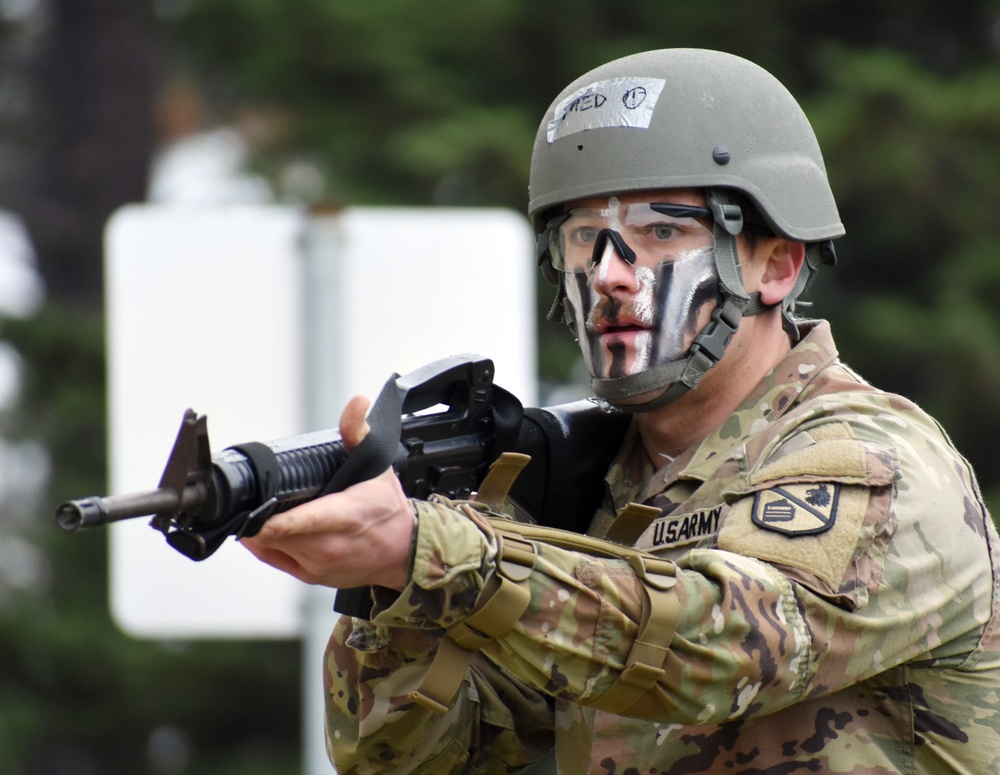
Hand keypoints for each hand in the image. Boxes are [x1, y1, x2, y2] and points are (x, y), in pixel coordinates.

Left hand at [240, 395, 414, 590]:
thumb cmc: (388, 509)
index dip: (272, 520)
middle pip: (278, 533)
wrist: (403, 551)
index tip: (253, 513)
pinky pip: (274, 559)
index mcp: (345, 516)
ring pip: (272, 545)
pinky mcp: (312, 575)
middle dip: (260, 515)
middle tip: (253, 497)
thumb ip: (358, 433)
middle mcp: (331, 545)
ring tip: (261, 509)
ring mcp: (320, 563)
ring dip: (261, 528)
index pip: (301, 521)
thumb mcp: (377, 465)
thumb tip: (357, 404)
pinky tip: (264, 528)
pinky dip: (264, 543)